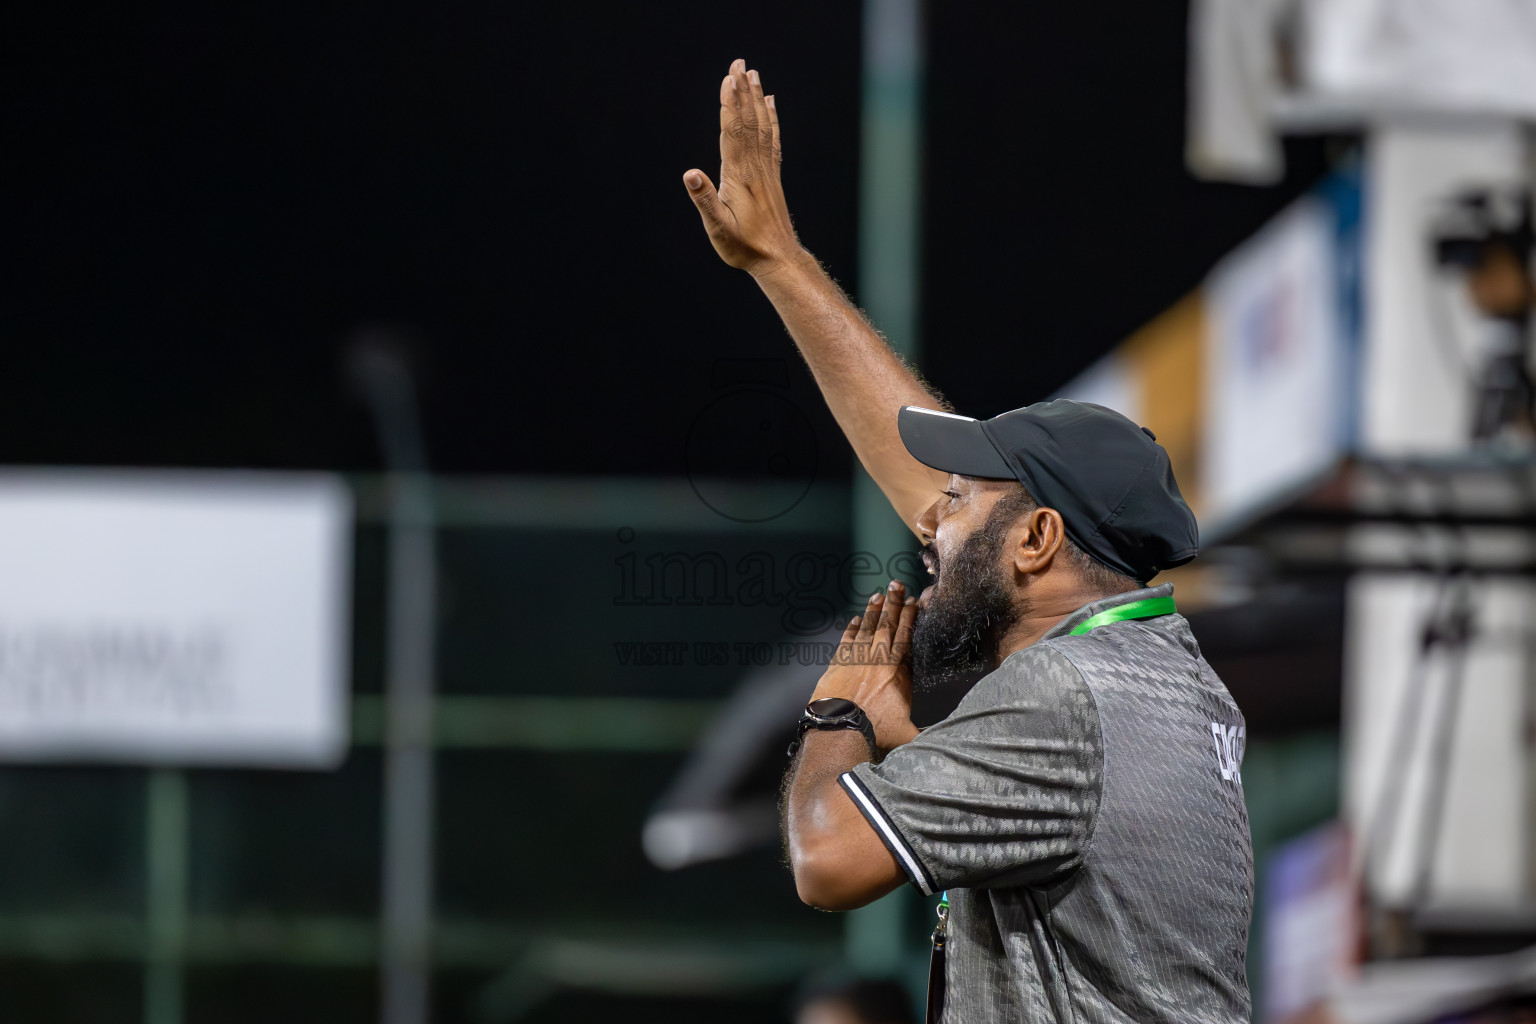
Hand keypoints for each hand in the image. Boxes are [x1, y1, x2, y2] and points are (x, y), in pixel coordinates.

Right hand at [682, 59, 803, 274]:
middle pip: (748, 122)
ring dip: (756, 99)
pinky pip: (772, 140)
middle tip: (740, 63)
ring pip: (761, 126)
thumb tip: (689, 174)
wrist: (777, 259)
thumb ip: (704, 200)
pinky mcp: (772, 177)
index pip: (733, 132)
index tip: (728, 79)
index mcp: (739, 175)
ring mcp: (766, 170)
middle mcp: (755, 167)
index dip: (729, 105)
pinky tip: (770, 104)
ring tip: (753, 74)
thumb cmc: (744, 247)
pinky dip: (771, 119)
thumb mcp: (718, 228)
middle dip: (742, 91)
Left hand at [811, 580, 920, 751]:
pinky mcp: (836, 667)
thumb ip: (928, 733)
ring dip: (873, 611)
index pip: (906, 637)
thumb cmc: (875, 736)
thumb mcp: (909, 734)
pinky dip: (851, 629)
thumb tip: (948, 739)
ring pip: (866, 629)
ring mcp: (855, 661)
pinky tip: (854, 619)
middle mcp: (877, 662)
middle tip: (897, 584)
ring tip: (878, 595)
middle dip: (893, 603)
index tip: (914, 602)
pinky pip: (846, 641)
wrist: (839, 734)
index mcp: (898, 673)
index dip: (910, 617)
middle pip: (887, 625)